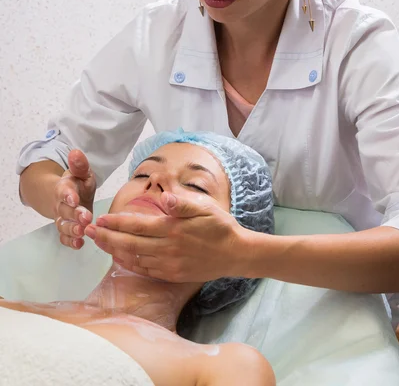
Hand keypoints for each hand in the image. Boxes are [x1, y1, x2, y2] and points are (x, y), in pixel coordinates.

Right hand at [54, 150, 95, 248]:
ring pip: (63, 225)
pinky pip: (64, 236)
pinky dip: (70, 241)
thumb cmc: (79, 183)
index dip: (67, 195)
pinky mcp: (66, 228)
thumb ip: (80, 165)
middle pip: (64, 210)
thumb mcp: (82, 172)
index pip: (64, 190)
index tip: (73, 199)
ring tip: (82, 232)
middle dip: (74, 214)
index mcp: (65, 187)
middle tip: (85, 218)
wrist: (71, 195)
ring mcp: (62, 217)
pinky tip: (79, 244)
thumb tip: (75, 152)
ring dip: (72, 229)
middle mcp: (61, 204)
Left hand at [84, 193, 247, 281]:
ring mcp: (169, 264)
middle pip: (129, 244)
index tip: (100, 220)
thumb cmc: (219, 225)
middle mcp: (167, 248)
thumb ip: (181, 203)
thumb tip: (164, 197)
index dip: (116, 223)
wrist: (236, 253)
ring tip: (99, 244)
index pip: (136, 226)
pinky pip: (145, 270)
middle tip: (88, 232)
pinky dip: (130, 264)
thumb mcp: (204, 207)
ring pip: (134, 258)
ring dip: (114, 251)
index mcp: (172, 228)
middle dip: (106, 238)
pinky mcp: (172, 275)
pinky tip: (121, 258)